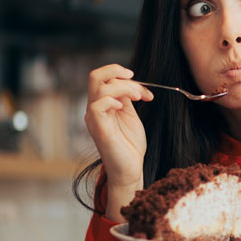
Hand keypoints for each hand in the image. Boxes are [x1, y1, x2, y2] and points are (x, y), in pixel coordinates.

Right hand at [85, 64, 154, 216]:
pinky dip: (112, 100)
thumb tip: (129, 83)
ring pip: (100, 87)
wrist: (130, 170)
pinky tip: (122, 106)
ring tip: (138, 97)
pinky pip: (97, 105)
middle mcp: (95, 109)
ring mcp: (95, 118)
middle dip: (117, 71)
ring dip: (124, 87)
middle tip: (134, 78)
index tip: (145, 92)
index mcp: (102, 105)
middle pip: (95, 76)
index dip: (126, 78)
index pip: (105, 79)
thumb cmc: (130, 145)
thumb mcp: (130, 116)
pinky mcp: (99, 128)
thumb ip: (126, 99)